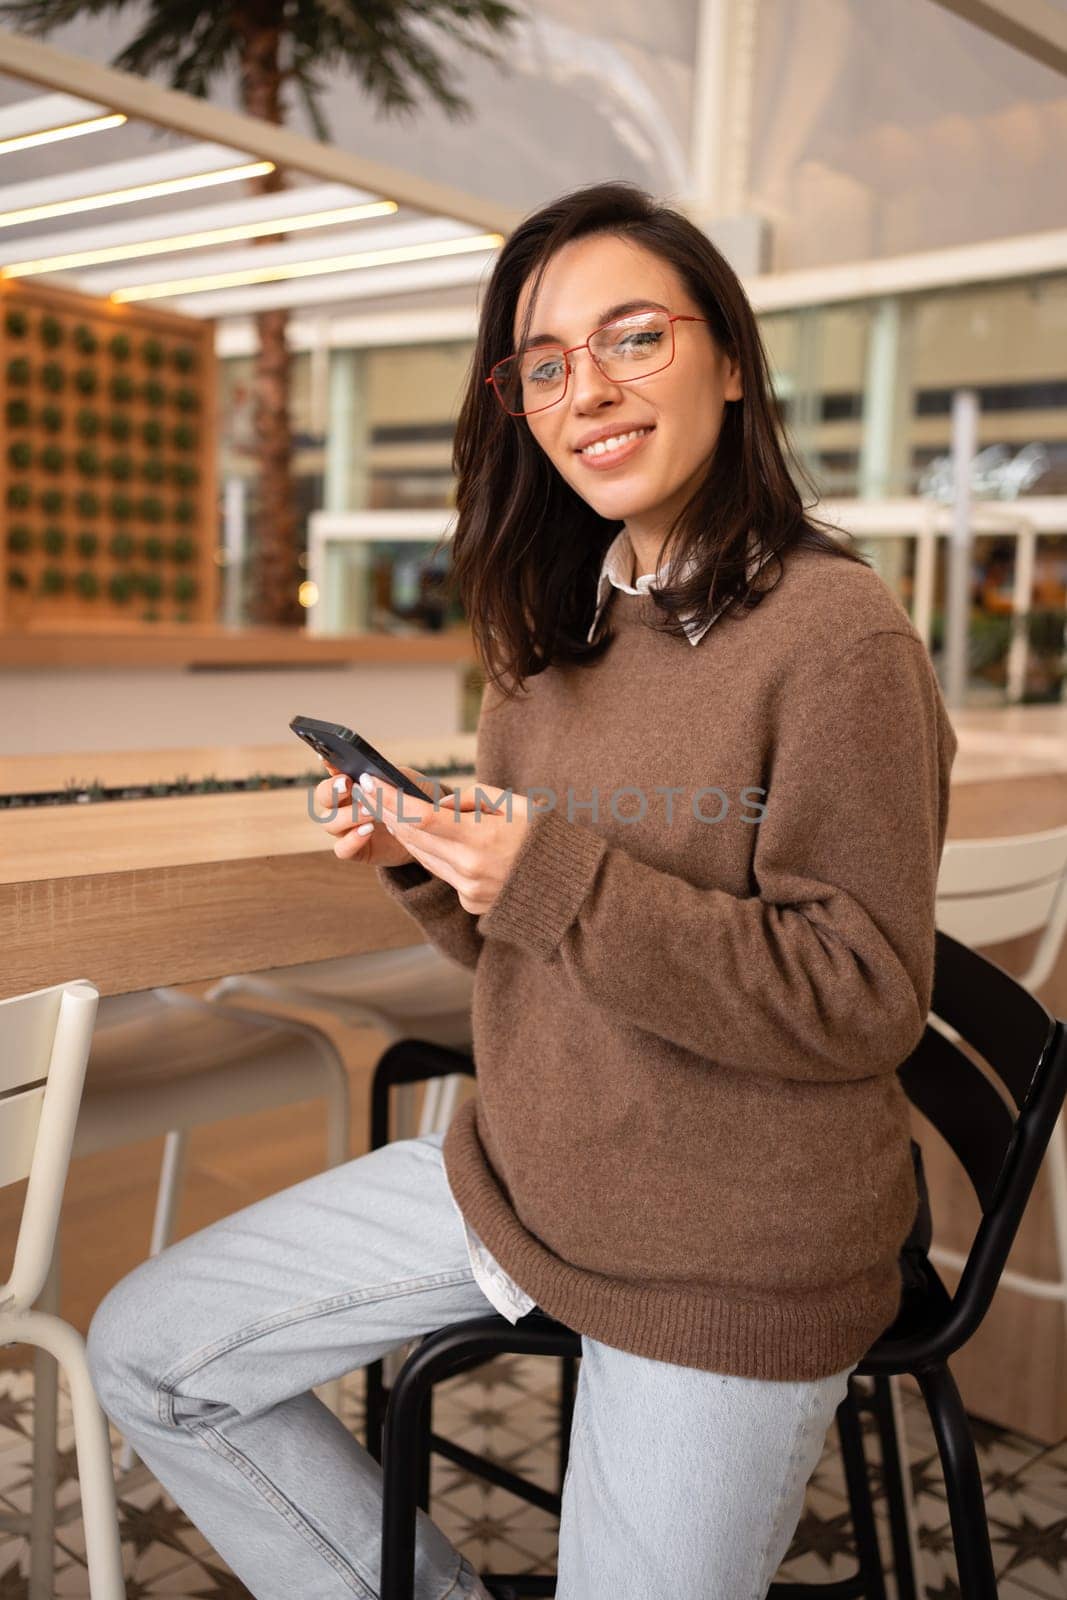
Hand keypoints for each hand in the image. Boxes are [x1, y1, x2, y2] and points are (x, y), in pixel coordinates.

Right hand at [313, 761, 443, 868]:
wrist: (429, 831)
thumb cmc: (415, 800)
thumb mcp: (406, 782)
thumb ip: (387, 776)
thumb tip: (368, 775)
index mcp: (353, 782)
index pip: (333, 770)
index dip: (328, 763)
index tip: (331, 760)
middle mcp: (344, 804)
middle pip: (323, 796)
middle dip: (332, 790)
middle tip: (348, 785)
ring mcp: (347, 829)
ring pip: (330, 823)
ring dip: (348, 815)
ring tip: (371, 811)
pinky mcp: (357, 850)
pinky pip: (342, 849)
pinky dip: (352, 840)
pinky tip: (368, 831)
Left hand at [358, 772, 533, 914]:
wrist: (568, 887)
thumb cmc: (543, 837)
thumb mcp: (514, 803)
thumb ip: (472, 798)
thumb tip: (439, 803)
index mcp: (482, 837)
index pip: (421, 816)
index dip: (390, 799)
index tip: (371, 782)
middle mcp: (470, 868)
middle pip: (414, 837)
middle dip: (388, 812)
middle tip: (372, 791)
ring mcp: (469, 889)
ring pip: (423, 856)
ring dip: (405, 833)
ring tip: (393, 810)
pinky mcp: (470, 902)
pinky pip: (442, 873)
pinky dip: (434, 854)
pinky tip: (432, 839)